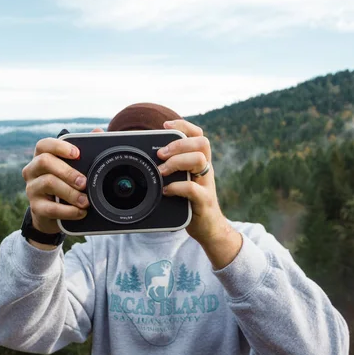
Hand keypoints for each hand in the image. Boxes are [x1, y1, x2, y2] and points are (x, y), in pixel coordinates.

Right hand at [22, 128, 102, 234]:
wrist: (53, 215)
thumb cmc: (65, 185)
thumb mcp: (74, 169)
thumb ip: (85, 151)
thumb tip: (97, 131)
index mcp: (42, 157)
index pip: (44, 145)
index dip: (59, 146)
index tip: (77, 153)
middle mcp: (33, 170)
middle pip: (44, 162)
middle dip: (67, 171)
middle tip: (84, 182)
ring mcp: (32, 189)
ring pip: (48, 183)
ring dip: (70, 192)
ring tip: (85, 201)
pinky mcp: (36, 208)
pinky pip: (50, 208)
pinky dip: (68, 211)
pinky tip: (80, 212)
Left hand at [157, 120, 242, 267]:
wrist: (208, 229)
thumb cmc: (189, 203)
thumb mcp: (181, 181)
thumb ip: (170, 169)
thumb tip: (145, 158)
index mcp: (199, 162)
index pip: (197, 135)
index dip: (183, 125)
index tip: (165, 125)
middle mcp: (205, 170)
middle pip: (201, 143)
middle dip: (178, 143)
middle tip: (160, 154)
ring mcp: (206, 184)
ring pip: (199, 160)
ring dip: (177, 162)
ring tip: (161, 171)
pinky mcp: (204, 202)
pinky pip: (193, 189)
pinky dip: (176, 187)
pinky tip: (165, 191)